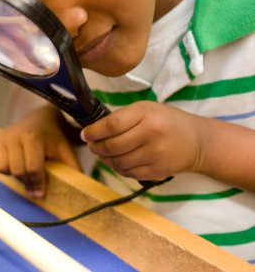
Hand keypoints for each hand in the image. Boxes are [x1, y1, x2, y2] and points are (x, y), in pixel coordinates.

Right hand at [0, 105, 80, 197]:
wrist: (38, 120)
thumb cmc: (53, 139)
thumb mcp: (65, 151)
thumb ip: (72, 169)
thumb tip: (78, 189)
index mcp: (33, 136)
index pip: (33, 167)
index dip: (38, 183)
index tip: (41, 193)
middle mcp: (15, 135)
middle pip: (18, 170)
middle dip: (27, 182)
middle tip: (34, 186)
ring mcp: (2, 137)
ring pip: (3, 168)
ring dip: (14, 174)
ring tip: (24, 170)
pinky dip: (4, 169)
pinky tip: (14, 164)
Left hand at [81, 101, 202, 180]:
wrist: (197, 141)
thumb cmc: (165, 121)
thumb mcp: (145, 109)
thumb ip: (121, 117)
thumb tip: (93, 130)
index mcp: (146, 114)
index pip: (112, 125)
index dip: (93, 132)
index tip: (85, 134)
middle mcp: (151, 134)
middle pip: (112, 146)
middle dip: (96, 147)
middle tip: (92, 145)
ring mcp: (155, 155)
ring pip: (118, 162)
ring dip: (105, 159)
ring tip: (103, 153)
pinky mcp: (157, 171)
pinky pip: (128, 173)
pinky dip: (117, 168)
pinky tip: (117, 161)